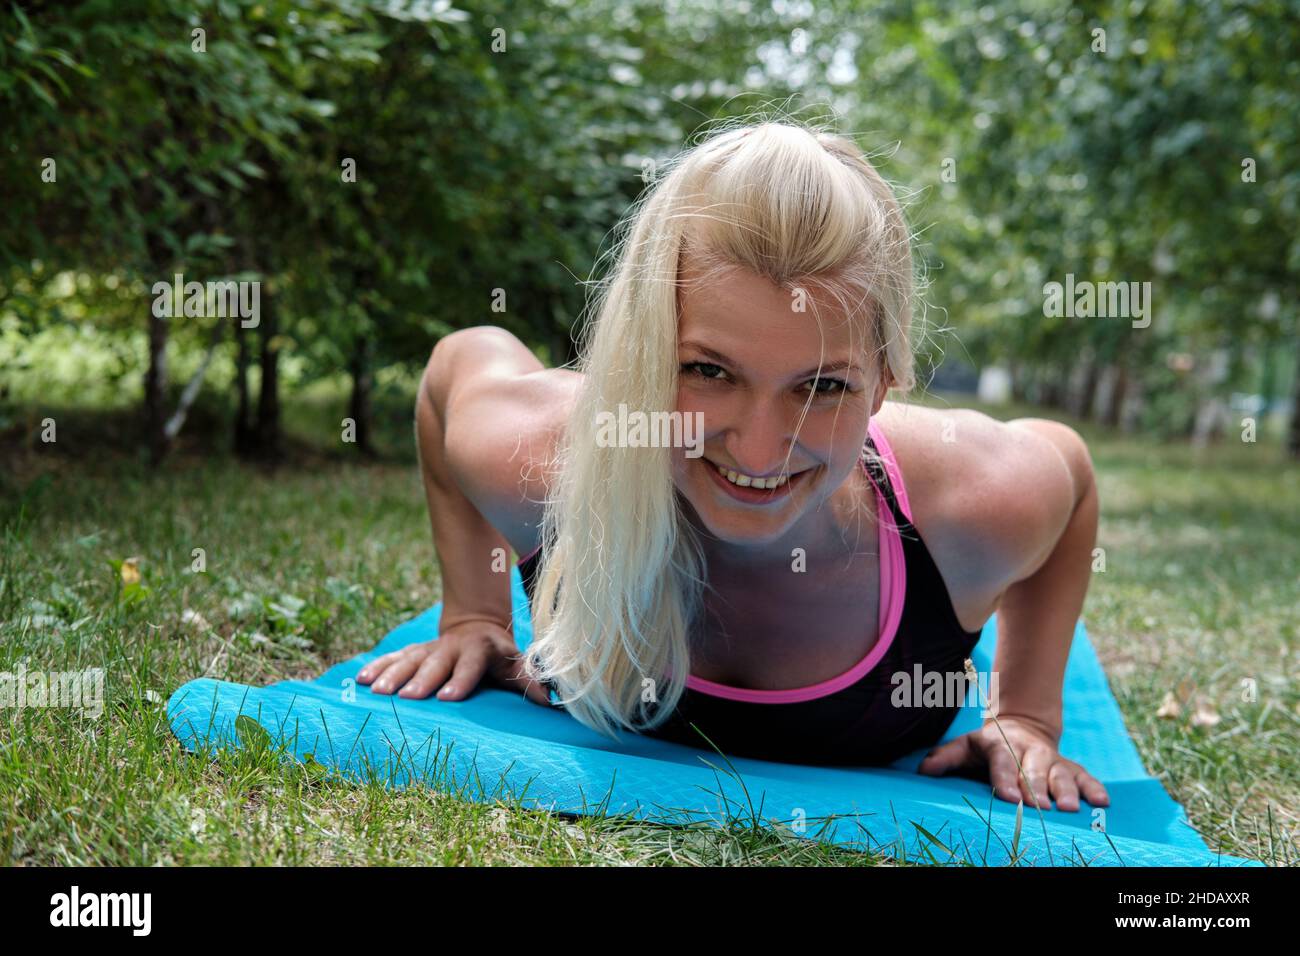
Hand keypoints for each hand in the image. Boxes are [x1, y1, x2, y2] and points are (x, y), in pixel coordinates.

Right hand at [355, 619, 550, 705]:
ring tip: (376, 692)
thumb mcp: (516, 664)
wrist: (476, 625)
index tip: (448, 697)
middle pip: (435, 664)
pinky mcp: (415, 650)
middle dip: (420, 679)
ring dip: (392, 674)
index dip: (460, 680)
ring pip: (410, 659)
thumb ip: (530, 681)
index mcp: (480, 650)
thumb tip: (551, 701)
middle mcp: (452, 647)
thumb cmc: (499, 655)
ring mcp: (431, 647)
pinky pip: (394, 657)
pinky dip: (378, 666)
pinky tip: (361, 679)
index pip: (470, 666)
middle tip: (406, 697)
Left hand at [917, 714, 1109, 811]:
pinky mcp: (1069, 767)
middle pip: (1033, 769)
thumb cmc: (987, 747)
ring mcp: (1052, 758)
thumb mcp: (965, 747)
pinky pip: (1085, 776)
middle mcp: (1029, 751)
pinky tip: (1102, 802)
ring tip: (1069, 808)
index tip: (1007, 796)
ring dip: (1066, 790)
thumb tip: (924, 770)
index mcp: (1001, 745)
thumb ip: (946, 757)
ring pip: (1060, 773)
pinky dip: (1094, 787)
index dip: (1003, 778)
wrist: (1021, 726)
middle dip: (1037, 787)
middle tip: (1041, 807)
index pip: (1001, 760)